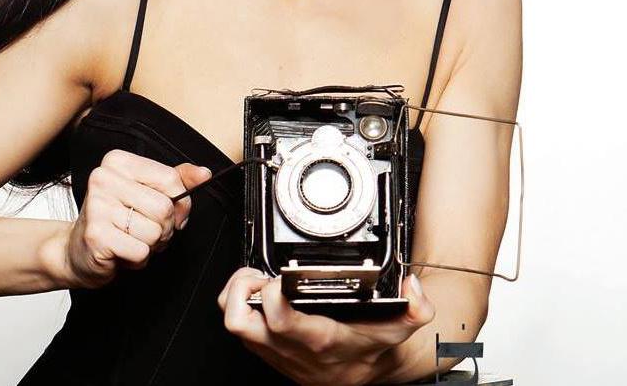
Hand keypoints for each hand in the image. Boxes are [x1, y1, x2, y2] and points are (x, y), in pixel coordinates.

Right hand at [65, 149, 211, 288]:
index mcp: (118, 161)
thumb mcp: (147, 192)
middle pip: (165, 208)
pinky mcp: (96, 235)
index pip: (171, 179)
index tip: (164, 211)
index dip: (178, 202)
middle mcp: (103, 178)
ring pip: (154, 232)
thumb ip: (177, 180)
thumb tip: (204, 173)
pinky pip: (141, 252)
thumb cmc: (117, 219)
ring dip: (150, 245)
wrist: (78, 251)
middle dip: (164, 228)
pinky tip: (121, 252)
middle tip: (144, 230)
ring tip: (130, 240)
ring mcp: (97, 206)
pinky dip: (138, 259)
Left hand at [217, 267, 434, 385]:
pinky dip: (240, 306)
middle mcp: (290, 349)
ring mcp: (275, 353)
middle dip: (240, 290)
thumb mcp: (400, 327)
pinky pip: (240, 330)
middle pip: (239, 322)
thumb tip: (411, 287)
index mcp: (317, 340)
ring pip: (233, 326)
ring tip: (253, 278)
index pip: (278, 319)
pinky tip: (258, 291)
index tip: (280, 274)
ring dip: (235, 297)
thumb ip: (415, 308)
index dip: (270, 292)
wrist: (368, 374)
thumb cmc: (374, 347)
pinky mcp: (268, 352)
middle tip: (256, 273)